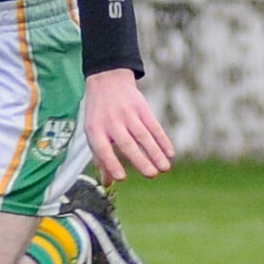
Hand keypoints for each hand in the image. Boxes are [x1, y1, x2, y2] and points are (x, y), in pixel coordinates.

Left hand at [82, 67, 172, 181]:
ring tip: (164, 168)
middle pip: (127, 144)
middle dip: (140, 160)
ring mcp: (127, 114)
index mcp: (94, 129)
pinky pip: (154, 126)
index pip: (102, 149)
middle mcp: (111, 122)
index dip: (111, 163)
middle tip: (151, 175)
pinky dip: (163, 140)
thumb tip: (108, 183)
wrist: (107, 81)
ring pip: (144, 136)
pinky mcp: (142, 108)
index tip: (121, 178)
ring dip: (155, 153)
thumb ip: (100, 157)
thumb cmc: (99, 114)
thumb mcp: (93, 131)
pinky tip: (170, 153)